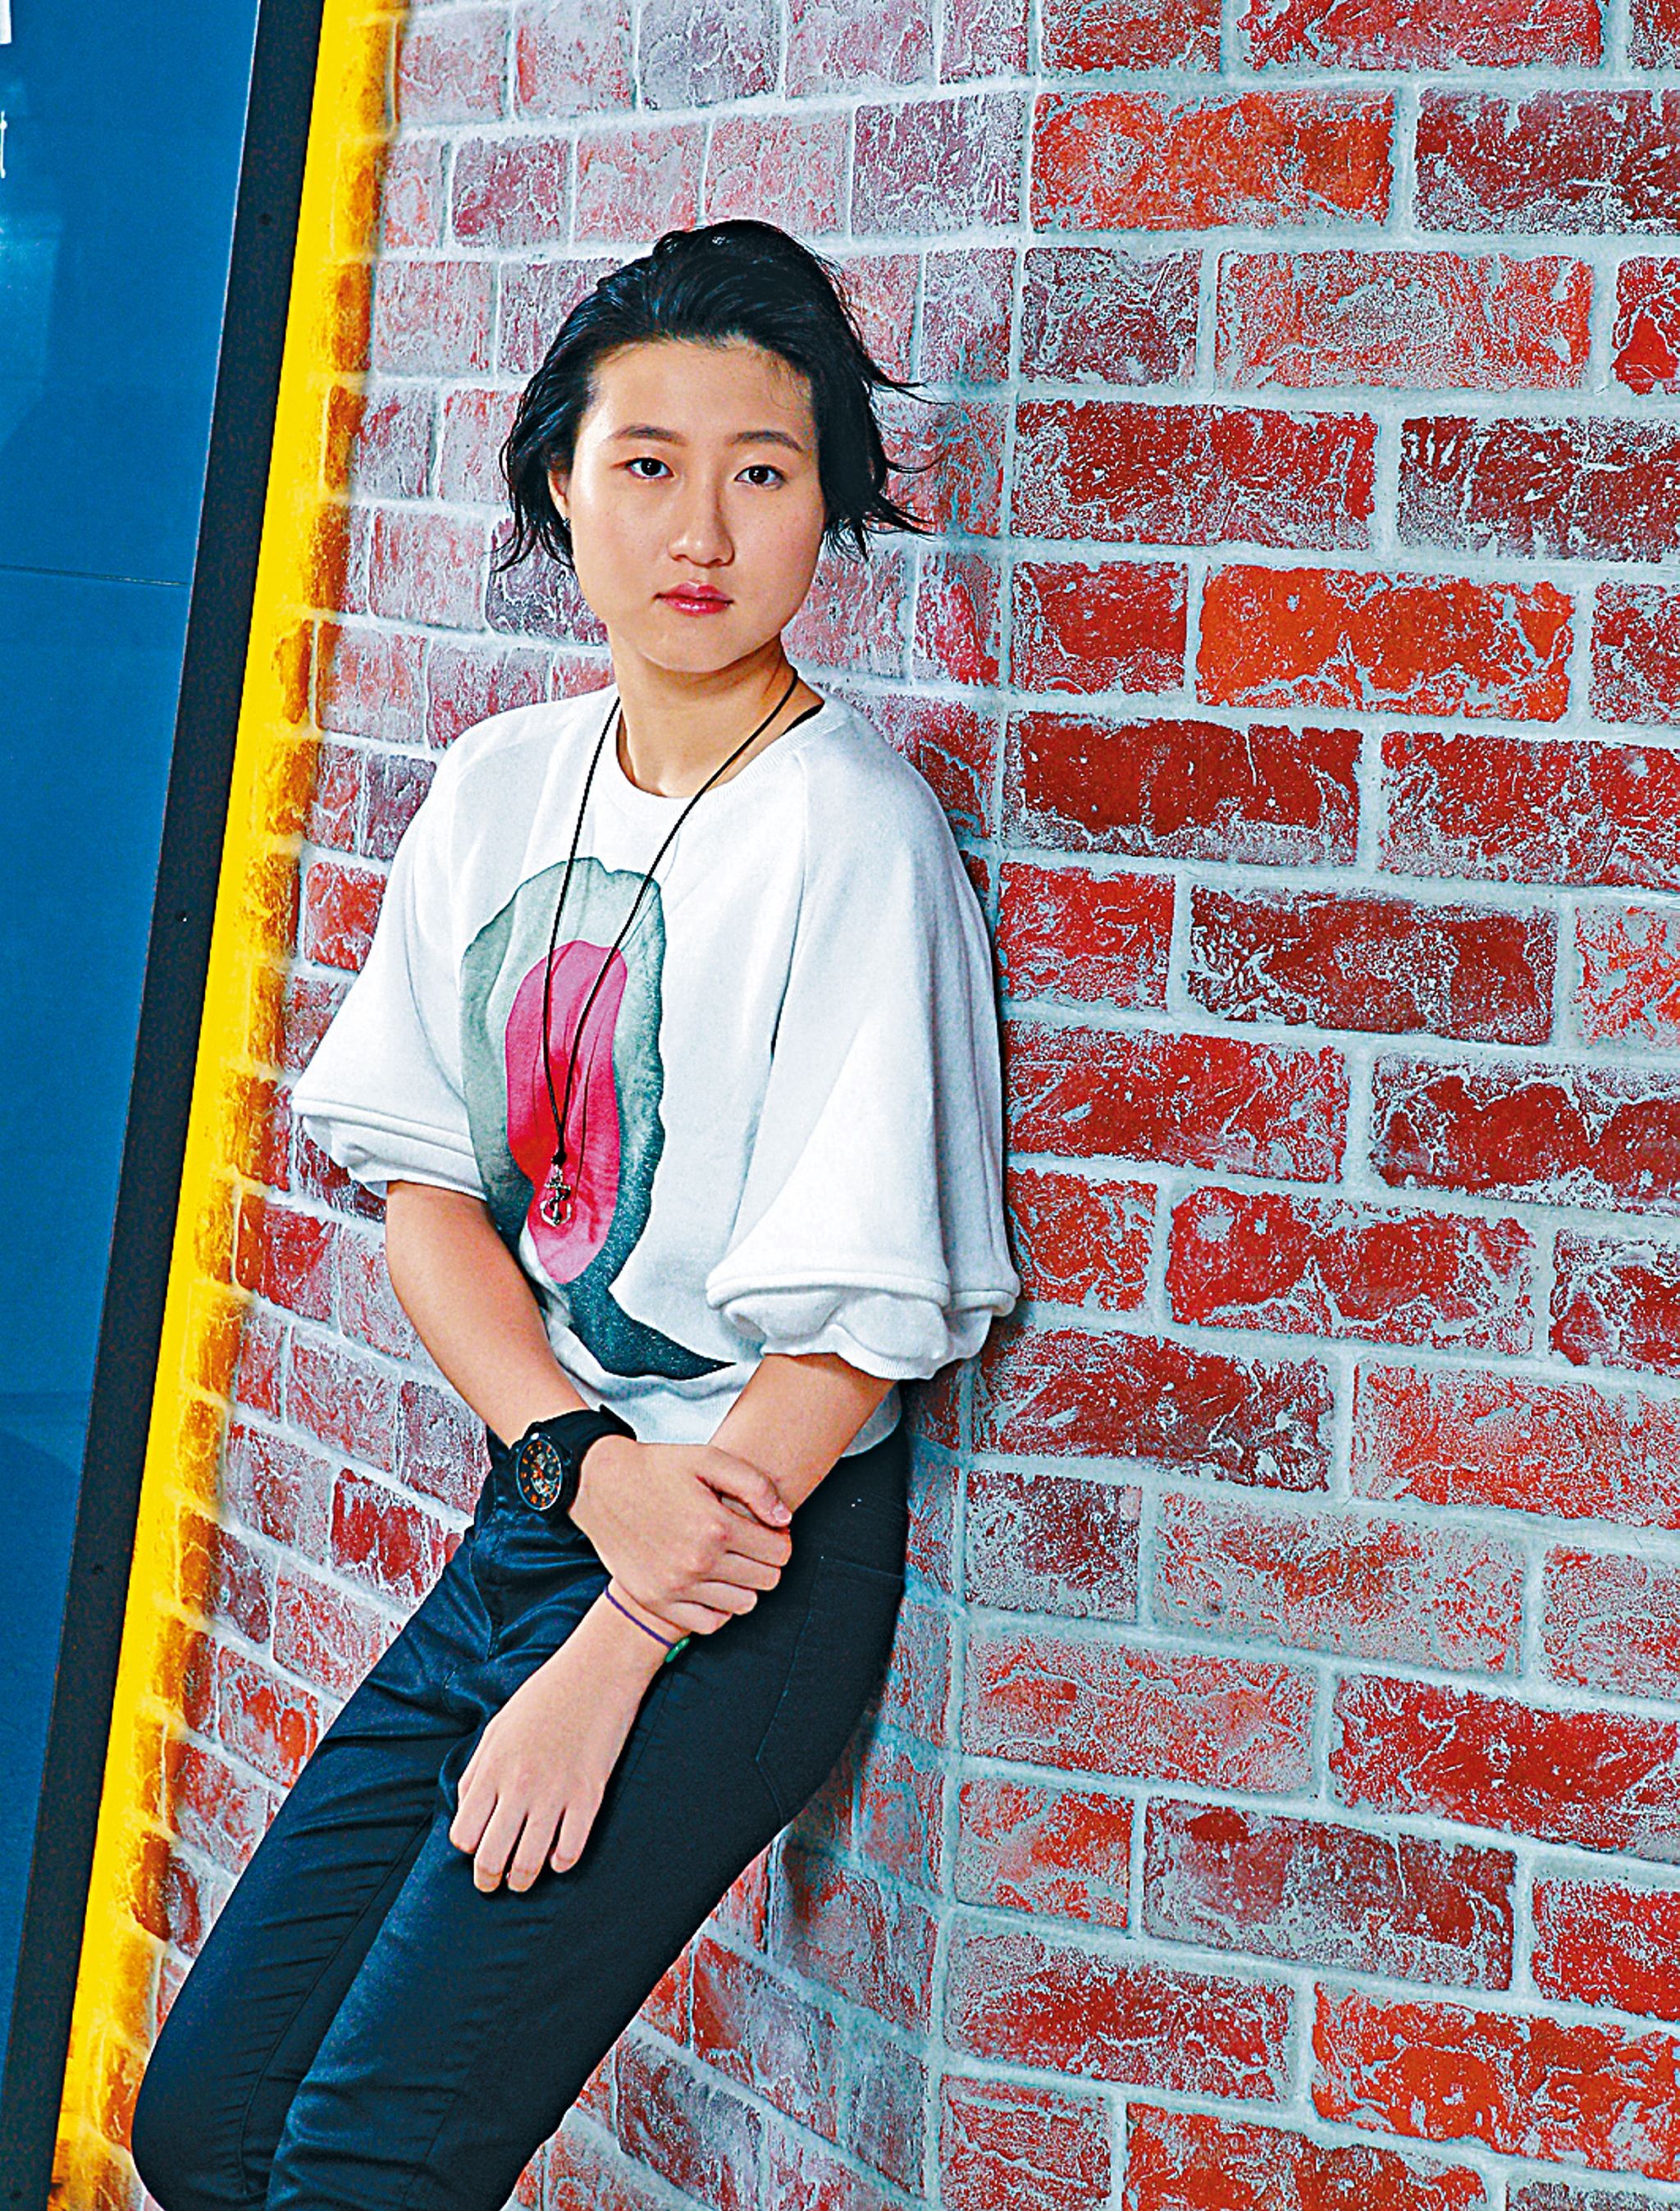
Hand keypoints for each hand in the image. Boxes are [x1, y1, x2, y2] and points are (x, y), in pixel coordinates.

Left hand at [447, 1598, 664, 1892]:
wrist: (597, 1669)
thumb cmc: (545, 1695)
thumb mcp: (498, 1728)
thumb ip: (477, 1772)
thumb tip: (466, 1812)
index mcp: (492, 1768)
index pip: (464, 1835)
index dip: (468, 1849)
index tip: (477, 1849)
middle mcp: (519, 1786)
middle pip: (491, 1858)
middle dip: (489, 1879)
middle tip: (493, 1883)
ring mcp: (555, 1793)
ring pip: (529, 1864)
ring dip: (522, 1880)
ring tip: (523, 1880)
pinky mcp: (589, 1795)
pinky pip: (570, 1851)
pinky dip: (562, 1863)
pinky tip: (559, 1858)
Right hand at [571, 1437, 793, 1637]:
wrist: (602, 1485)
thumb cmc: (659, 1468)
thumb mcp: (710, 1459)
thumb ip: (755, 1485)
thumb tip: (785, 1520)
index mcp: (715, 1526)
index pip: (779, 1552)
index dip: (780, 1538)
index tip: (767, 1529)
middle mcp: (697, 1562)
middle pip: (767, 1580)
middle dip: (766, 1561)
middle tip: (749, 1543)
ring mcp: (675, 1587)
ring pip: (744, 1604)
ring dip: (745, 1584)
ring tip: (729, 1561)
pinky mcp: (657, 1601)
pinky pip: (710, 1623)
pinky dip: (718, 1607)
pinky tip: (711, 1583)